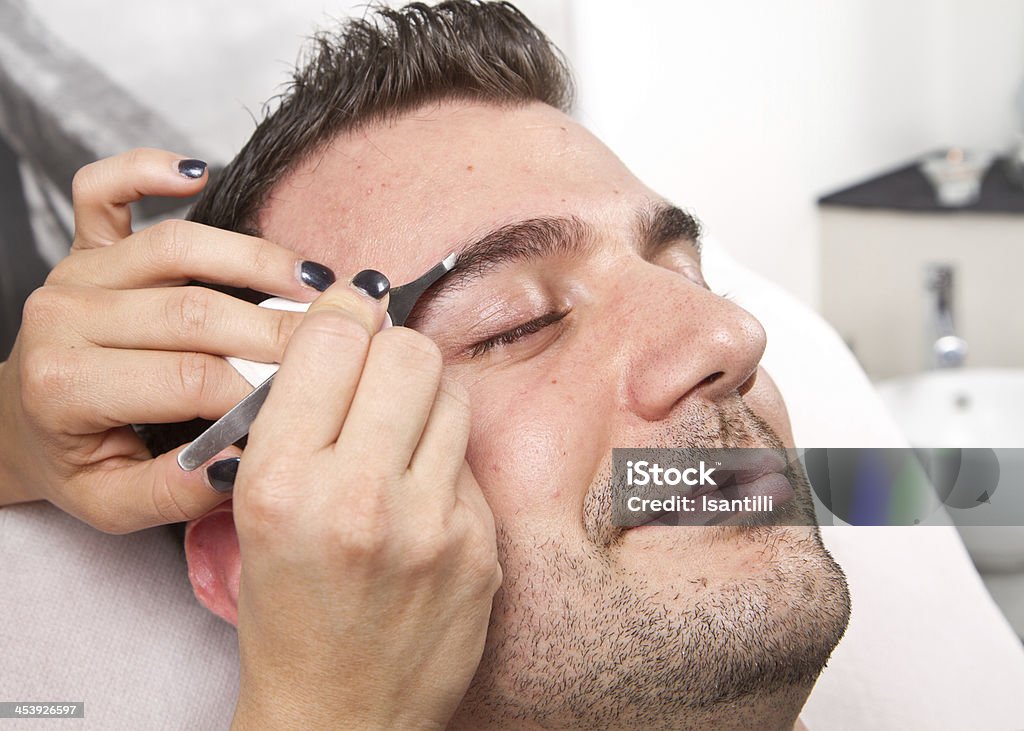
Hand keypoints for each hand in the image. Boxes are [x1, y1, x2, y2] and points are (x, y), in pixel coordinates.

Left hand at [0, 148, 335, 531]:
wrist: (19, 427)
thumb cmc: (75, 463)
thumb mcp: (114, 506)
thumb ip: (174, 493)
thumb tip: (241, 460)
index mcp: (67, 386)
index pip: (189, 379)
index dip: (261, 389)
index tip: (318, 397)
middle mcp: (65, 319)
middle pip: (195, 312)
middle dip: (281, 329)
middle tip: (349, 340)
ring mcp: (76, 275)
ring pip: (177, 247)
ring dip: (257, 258)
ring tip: (318, 280)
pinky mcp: (84, 246)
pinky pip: (102, 190)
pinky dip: (146, 169)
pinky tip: (198, 172)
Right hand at [230, 278, 500, 729]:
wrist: (341, 711)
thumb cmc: (289, 612)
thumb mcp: (255, 509)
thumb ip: (300, 413)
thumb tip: (354, 323)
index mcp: (282, 483)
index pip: (335, 339)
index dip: (345, 314)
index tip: (350, 316)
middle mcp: (359, 498)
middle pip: (410, 352)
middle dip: (393, 351)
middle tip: (379, 381)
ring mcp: (432, 524)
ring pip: (452, 394)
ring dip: (425, 403)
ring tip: (399, 445)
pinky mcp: (481, 546)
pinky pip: (470, 459)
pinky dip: (446, 463)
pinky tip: (422, 501)